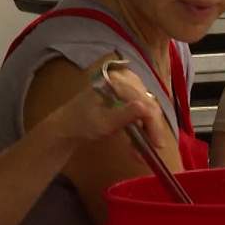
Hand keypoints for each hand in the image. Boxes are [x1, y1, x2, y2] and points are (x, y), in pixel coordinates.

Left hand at [51, 61, 165, 148]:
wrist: (66, 126)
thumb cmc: (82, 124)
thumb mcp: (104, 123)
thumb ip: (126, 115)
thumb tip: (147, 109)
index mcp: (116, 81)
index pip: (144, 101)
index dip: (153, 124)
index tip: (158, 144)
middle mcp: (123, 77)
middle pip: (149, 102)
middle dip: (152, 127)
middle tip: (155, 147)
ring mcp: (125, 83)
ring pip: (147, 106)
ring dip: (148, 127)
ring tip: (144, 147)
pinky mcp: (125, 92)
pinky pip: (141, 107)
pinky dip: (142, 123)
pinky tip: (139, 138)